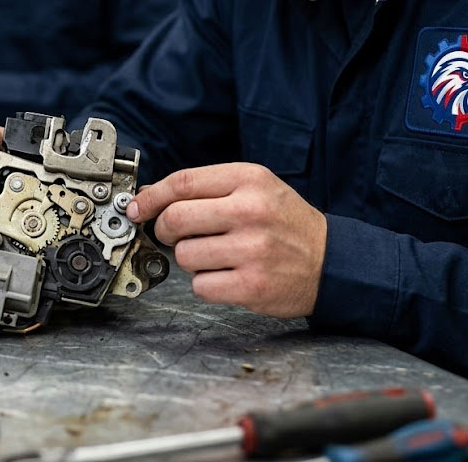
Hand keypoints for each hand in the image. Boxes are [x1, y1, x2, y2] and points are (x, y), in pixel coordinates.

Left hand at [128, 163, 327, 317]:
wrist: (331, 262)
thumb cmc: (285, 223)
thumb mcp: (255, 188)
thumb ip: (207, 189)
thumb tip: (150, 199)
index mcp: (249, 180)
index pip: (182, 182)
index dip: (151, 197)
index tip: (137, 208)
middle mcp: (250, 211)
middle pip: (176, 218)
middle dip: (166, 229)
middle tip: (177, 234)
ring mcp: (252, 250)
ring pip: (184, 255)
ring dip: (191, 258)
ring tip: (217, 255)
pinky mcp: (251, 286)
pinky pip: (200, 286)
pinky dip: (207, 283)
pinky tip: (228, 275)